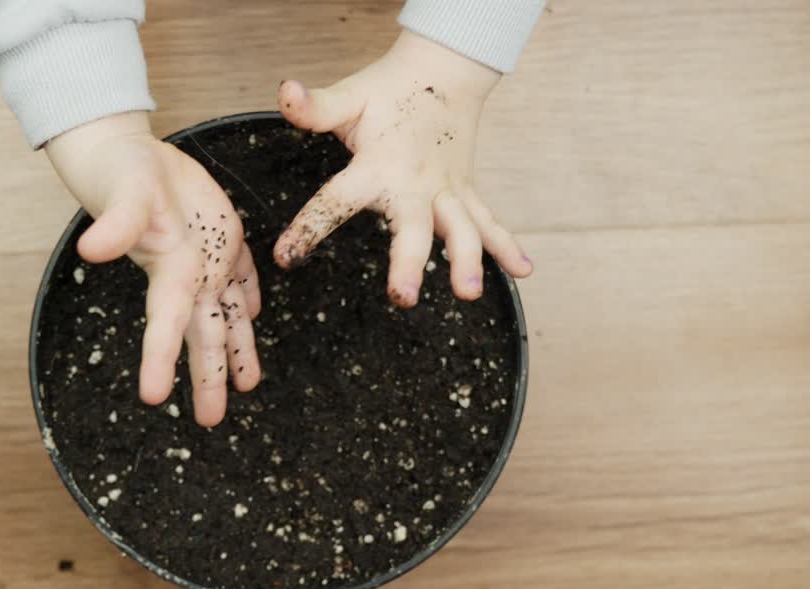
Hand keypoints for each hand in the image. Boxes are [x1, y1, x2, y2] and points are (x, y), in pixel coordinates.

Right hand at [46, 112, 262, 426]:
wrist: (127, 153)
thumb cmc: (122, 173)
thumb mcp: (125, 192)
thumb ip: (115, 222)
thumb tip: (91, 249)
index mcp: (168, 270)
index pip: (164, 325)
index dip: (160, 361)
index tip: (153, 399)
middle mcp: (187, 275)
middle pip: (200, 336)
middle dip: (205, 378)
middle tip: (210, 422)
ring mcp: (206, 261)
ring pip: (225, 315)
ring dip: (232, 351)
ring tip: (244, 388)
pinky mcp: (221, 238)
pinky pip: (238, 277)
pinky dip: (246, 300)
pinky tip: (252, 317)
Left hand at [274, 30, 533, 306]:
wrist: (444, 70)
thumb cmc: (387, 91)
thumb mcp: (347, 98)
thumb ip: (316, 107)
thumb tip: (286, 92)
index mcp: (377, 165)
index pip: (337, 199)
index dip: (309, 227)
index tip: (286, 257)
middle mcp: (415, 183)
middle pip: (414, 228)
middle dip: (409, 262)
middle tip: (403, 297)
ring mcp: (446, 190)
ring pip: (462, 229)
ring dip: (468, 260)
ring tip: (468, 294)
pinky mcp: (466, 193)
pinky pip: (488, 221)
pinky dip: (507, 245)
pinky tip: (523, 271)